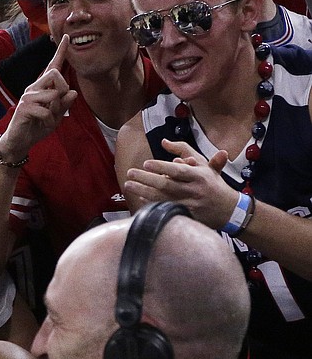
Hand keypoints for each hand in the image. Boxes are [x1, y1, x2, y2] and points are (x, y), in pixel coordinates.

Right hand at [0, 35, 77, 161]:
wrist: (20, 141)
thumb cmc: (38, 125)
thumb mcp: (56, 115)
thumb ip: (64, 104)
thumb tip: (73, 92)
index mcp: (42, 87)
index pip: (53, 67)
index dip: (61, 52)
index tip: (68, 37)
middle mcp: (33, 88)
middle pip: (54, 74)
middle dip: (62, 88)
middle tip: (59, 105)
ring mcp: (27, 96)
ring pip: (52, 94)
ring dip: (56, 111)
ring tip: (48, 119)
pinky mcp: (24, 107)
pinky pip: (46, 110)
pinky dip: (49, 120)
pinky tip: (42, 124)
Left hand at [123, 139, 240, 227]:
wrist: (230, 210)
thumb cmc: (214, 184)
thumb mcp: (205, 164)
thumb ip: (185, 150)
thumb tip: (165, 141)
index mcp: (200, 176)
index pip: (178, 171)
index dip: (162, 167)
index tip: (146, 163)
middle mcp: (194, 191)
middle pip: (167, 185)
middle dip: (146, 179)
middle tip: (130, 173)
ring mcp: (190, 205)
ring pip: (162, 199)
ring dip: (143, 192)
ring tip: (128, 185)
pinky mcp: (186, 216)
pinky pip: (165, 210)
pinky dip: (151, 204)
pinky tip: (140, 198)